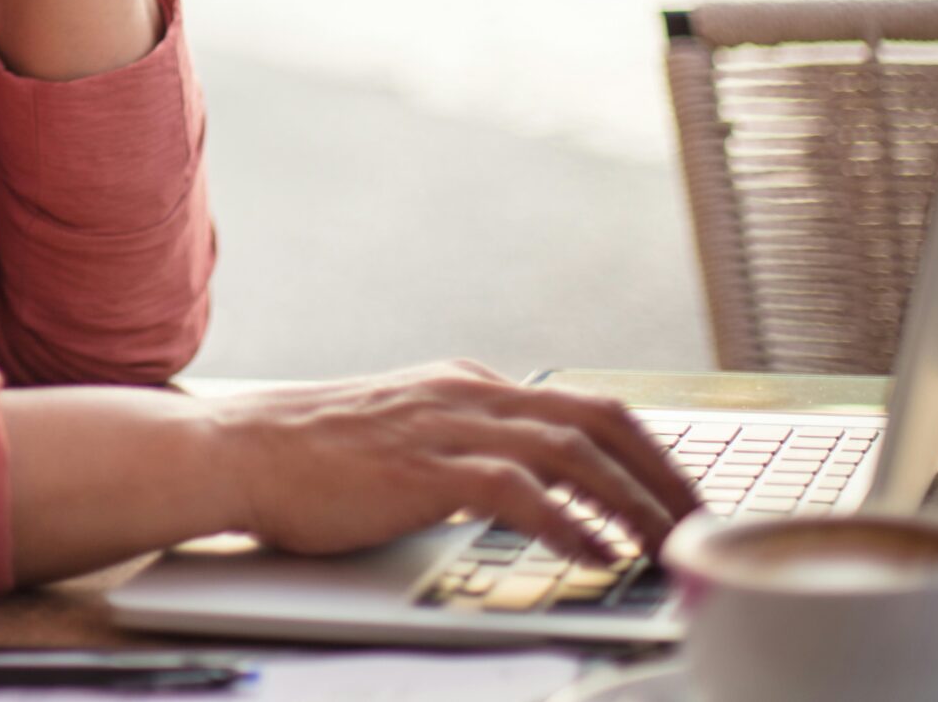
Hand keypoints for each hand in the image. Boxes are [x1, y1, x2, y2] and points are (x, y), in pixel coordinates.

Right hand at [206, 361, 701, 565]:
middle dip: (662, 473)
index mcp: (464, 385)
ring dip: (633, 502)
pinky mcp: (424, 469)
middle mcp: (466, 394)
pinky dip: (568, 523)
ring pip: (573, 452)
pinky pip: (519, 491)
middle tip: (701, 523)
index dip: (642, 453)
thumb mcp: (400, 434)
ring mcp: (446, 427)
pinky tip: (592, 553)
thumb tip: (518, 490)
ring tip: (667, 545)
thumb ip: (458, 446)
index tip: (676, 497)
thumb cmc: (306, 456)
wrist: (236, 450)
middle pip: (598, 420)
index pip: (581, 409)